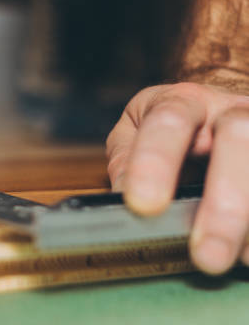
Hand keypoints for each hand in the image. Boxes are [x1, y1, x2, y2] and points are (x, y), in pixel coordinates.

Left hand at [107, 82, 248, 273]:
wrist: (217, 109)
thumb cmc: (169, 124)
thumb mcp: (135, 131)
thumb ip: (125, 162)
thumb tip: (122, 203)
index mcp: (183, 100)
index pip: (169, 121)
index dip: (156, 161)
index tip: (143, 206)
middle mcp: (231, 110)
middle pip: (239, 138)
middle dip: (226, 202)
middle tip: (208, 254)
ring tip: (236, 258)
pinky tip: (248, 249)